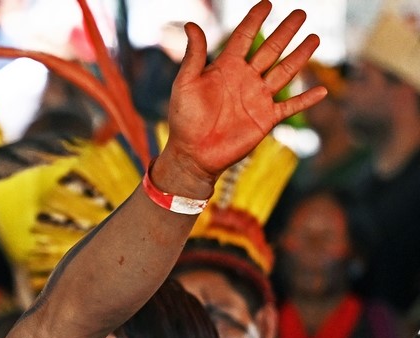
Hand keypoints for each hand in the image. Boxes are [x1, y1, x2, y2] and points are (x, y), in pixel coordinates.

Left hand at [158, 0, 325, 196]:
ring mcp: (258, 98)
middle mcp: (245, 79)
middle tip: (301, 13)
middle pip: (271, 50)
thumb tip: (191, 24)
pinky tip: (321, 90)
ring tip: (315, 38)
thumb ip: (193, 56)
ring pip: (284, 72)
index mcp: (226, 68)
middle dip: (285, 32)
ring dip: (300, 56)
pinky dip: (306, 100)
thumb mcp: (185, 84)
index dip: (254, 20)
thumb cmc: (184, 119)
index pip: (244, 37)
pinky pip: (290, 107)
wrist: (192, 154)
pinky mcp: (265, 119)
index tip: (267, 3)